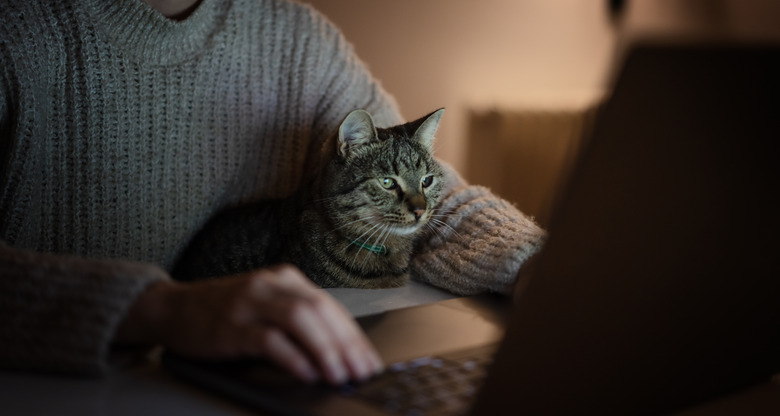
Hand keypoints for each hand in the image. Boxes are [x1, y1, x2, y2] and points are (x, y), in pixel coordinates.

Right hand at [116, 264, 382, 383]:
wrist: (172, 308)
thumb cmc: (224, 313)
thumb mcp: (266, 307)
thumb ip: (298, 323)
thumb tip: (338, 355)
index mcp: (286, 279)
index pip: (330, 307)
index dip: (354, 336)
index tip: (369, 361)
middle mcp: (271, 285)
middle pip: (321, 311)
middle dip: (347, 344)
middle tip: (362, 373)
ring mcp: (250, 303)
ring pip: (300, 319)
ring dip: (325, 350)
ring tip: (339, 375)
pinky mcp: (231, 325)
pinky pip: (269, 339)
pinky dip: (292, 357)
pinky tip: (307, 373)